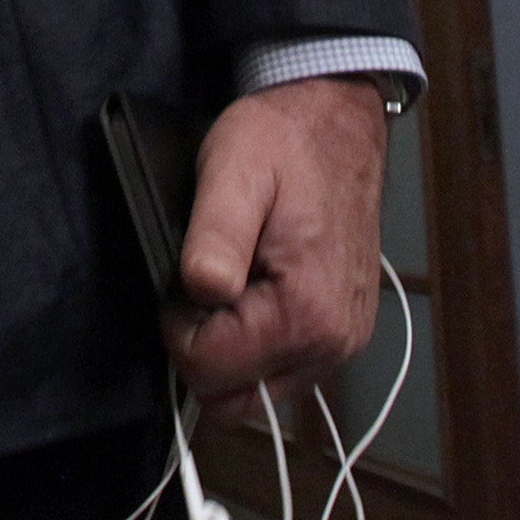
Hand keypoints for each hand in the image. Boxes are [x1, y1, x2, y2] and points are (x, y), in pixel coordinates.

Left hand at [160, 75, 388, 418]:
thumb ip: (216, 238)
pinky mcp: (341, 335)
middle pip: (233, 398)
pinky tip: (250, 292)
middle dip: (202, 350)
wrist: (335, 121)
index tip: (183, 279)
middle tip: (202, 283)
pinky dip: (254, 346)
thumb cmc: (282, 141)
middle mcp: (334, 343)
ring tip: (229, 281)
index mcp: (308, 312)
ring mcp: (342, 344)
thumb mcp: (233, 172)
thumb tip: (202, 292)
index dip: (177, 329)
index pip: (210, 371)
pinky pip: (281, 372)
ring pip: (255, 392)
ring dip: (228, 350)